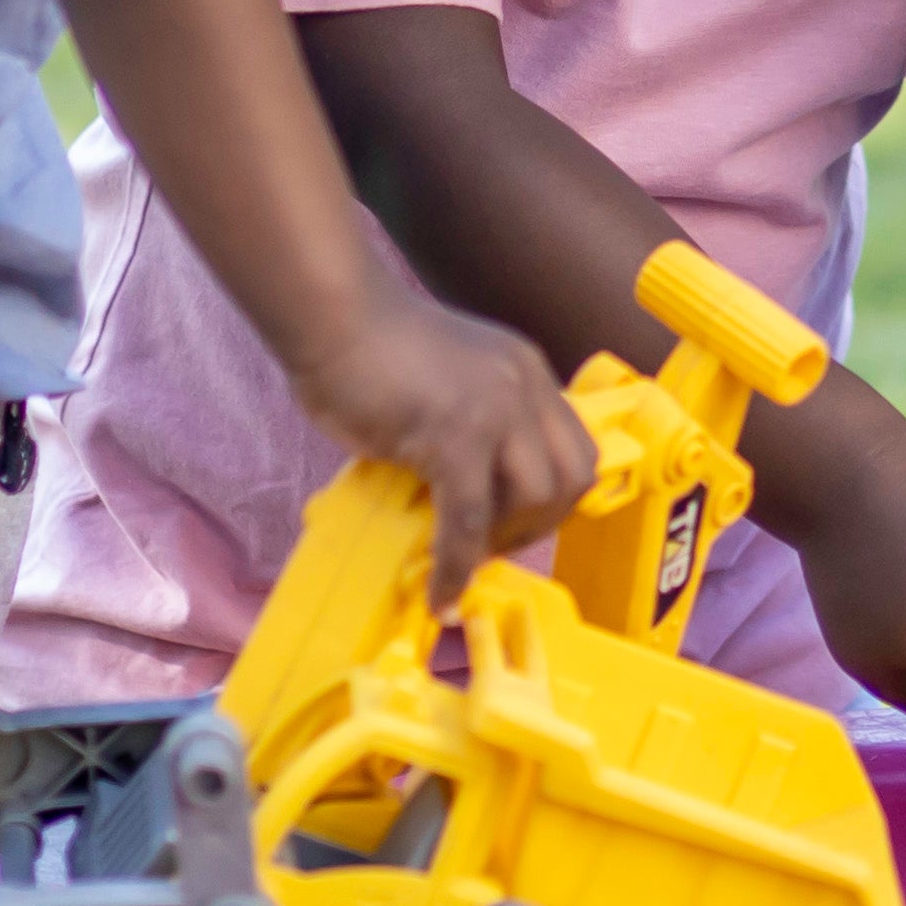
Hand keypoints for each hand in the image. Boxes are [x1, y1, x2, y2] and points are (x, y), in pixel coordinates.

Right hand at [287, 286, 602, 602]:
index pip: (575, 447)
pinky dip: (457, 564)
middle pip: (575, 474)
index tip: (513, 526)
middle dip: (540, 525)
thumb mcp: (446, 384)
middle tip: (491, 547)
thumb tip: (466, 500)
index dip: (554, 499)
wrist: (330, 315)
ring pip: (536, 497)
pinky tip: (438, 590)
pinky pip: (468, 518)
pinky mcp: (454, 434)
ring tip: (463, 558)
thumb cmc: (366, 351)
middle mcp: (524, 385)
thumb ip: (469, 428)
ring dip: (503, 541)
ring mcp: (495, 408)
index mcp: (526, 372)